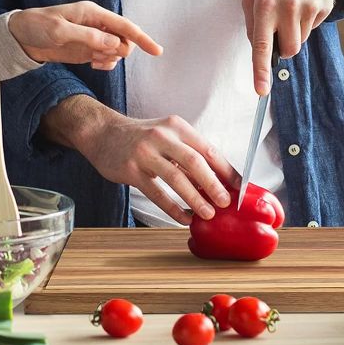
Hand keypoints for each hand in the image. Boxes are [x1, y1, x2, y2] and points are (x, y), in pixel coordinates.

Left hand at [8, 1, 162, 69]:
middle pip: (124, 40)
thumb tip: (115, 44)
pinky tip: (93, 64)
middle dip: (119, 51)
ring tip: (92, 60)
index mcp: (93, 13)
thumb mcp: (60, 31)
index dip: (142, 38)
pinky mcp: (88, 49)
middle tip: (99, 56)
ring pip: (117, 51)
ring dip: (110, 59)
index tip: (157, 51)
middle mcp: (97, 24)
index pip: (124, 26)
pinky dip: (105, 64)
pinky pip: (107, 58)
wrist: (20, 37)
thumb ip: (88, 37)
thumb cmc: (37, 26)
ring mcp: (93, 37)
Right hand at [41, 96, 239, 223]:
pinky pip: (156, 193)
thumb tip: (218, 180)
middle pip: (195, 162)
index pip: (208, 149)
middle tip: (226, 202)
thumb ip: (188, 154)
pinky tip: (182, 218)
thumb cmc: (142, 137)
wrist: (103, 133)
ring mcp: (145, 153)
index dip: (226, 169)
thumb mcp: (167, 135)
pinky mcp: (131, 169)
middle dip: (214, 185)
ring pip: (176, 178)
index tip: (239, 187)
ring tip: (207, 214)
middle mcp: (162, 136)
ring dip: (195, 199)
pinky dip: (172, 208)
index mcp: (177, 126)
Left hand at [242, 0, 342, 93]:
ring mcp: (308, 7)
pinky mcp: (323, 6)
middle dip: (284, 47)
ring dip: (295, 31)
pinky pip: (314, 27)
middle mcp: (286, 7)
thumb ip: (252, 20)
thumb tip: (258, 48)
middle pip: (289, 50)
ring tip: (292, 6)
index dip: (260, 70)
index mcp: (264, 5)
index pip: (262, 45)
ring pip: (301, 40)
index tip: (261, 90)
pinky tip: (305, 0)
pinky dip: (308, 20)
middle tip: (280, 27)